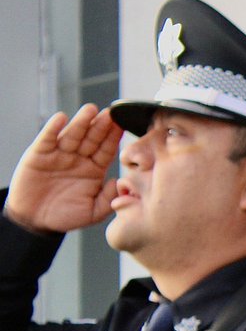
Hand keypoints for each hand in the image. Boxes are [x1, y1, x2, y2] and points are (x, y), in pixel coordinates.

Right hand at [4, 104, 122, 235]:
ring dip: (81, 122)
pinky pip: (47, 138)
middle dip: (101, 126)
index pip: (107, 150)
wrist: (36, 220)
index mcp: (94, 169)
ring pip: (72, 135)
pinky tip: (62, 118)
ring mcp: (59, 154)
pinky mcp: (39, 154)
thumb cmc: (66, 216)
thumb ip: (108, 198)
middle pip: (92, 139)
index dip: (114, 138)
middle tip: (111, 113)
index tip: (124, 126)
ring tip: (91, 110)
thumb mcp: (93, 212)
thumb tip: (119, 182)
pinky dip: (53, 128)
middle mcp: (78, 159)